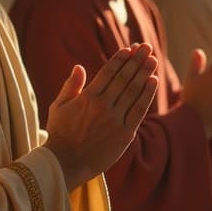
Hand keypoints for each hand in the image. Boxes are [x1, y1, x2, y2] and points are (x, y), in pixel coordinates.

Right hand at [44, 44, 158, 190]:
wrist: (65, 163)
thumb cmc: (60, 134)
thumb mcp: (58, 106)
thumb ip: (70, 85)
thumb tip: (79, 66)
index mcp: (87, 96)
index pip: (109, 71)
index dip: (121, 58)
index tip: (130, 48)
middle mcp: (103, 105)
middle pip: (124, 77)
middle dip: (137, 60)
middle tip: (147, 47)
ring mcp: (115, 119)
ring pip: (134, 91)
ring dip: (145, 73)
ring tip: (153, 59)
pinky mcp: (125, 134)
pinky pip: (139, 110)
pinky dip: (147, 94)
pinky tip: (153, 81)